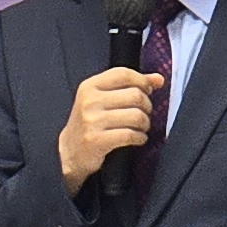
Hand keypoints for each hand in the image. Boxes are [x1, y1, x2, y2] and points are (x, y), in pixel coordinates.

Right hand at [56, 65, 158, 191]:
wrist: (68, 152)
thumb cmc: (89, 123)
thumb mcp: (102, 99)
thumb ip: (129, 86)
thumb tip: (158, 79)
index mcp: (90, 86)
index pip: (123, 74)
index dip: (142, 81)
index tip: (148, 90)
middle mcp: (89, 101)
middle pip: (135, 95)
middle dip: (147, 106)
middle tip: (144, 113)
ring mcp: (92, 121)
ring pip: (136, 116)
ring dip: (145, 123)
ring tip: (141, 127)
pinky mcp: (97, 140)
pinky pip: (130, 135)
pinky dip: (140, 138)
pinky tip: (138, 138)